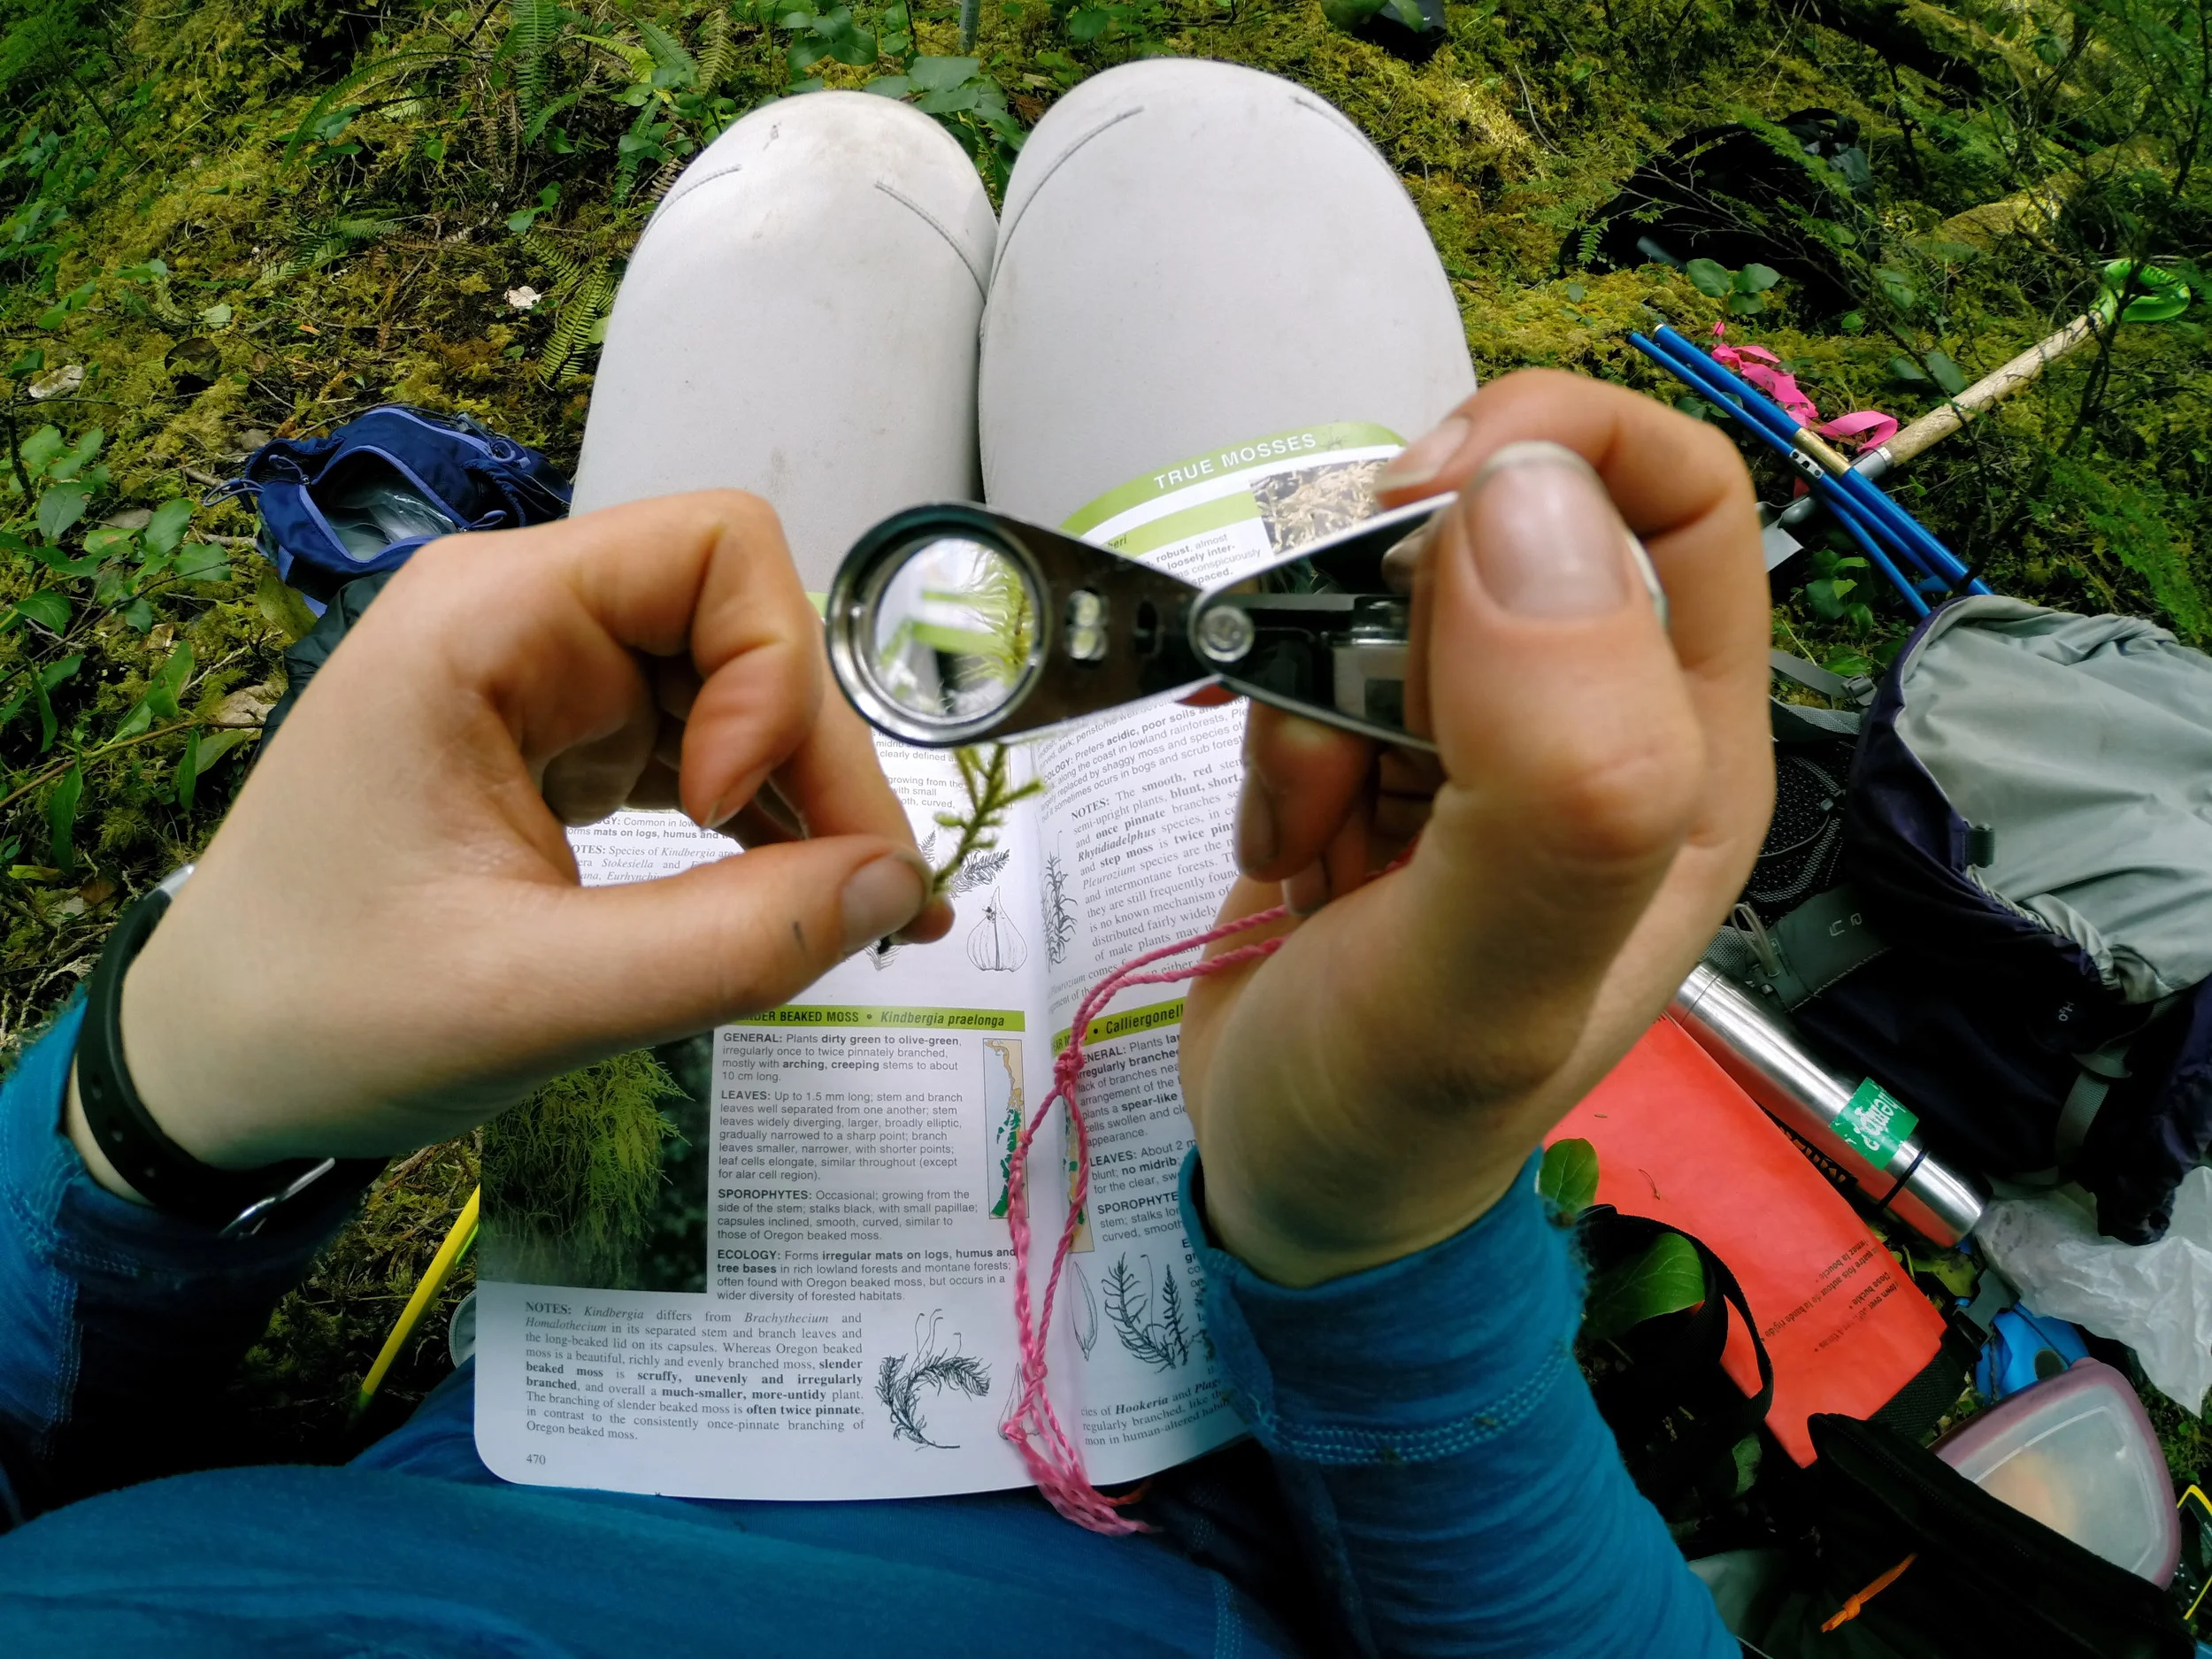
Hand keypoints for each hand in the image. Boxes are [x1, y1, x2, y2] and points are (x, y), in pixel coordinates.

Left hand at [69, 491, 950, 1195]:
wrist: (207, 1069)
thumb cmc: (325, 1020)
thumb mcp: (537, 999)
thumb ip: (734, 944)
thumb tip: (902, 887)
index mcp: (484, 622)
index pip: (715, 550)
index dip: (767, 673)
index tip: (725, 811)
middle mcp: (517, 621)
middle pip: (739, 623)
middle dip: (812, 755)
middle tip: (866, 901)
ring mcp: (537, 680)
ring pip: (734, 687)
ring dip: (798, 793)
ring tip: (851, 911)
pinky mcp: (552, 743)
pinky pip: (694, 744)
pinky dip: (755, 819)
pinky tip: (793, 895)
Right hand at [1178, 371, 1772, 1285]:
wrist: (1280, 1195)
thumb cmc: (1393, 1123)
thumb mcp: (1483, 983)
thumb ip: (1545, 771)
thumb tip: (1528, 502)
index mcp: (1684, 763)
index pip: (1677, 502)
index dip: (1551, 459)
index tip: (1405, 508)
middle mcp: (1600, 732)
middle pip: (1507, 529)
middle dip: (1384, 611)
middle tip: (1333, 739)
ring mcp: (1483, 744)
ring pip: (1389, 593)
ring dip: (1308, 693)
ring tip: (1305, 835)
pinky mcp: (1378, 762)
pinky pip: (1313, 660)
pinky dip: (1268, 737)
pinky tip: (1282, 851)